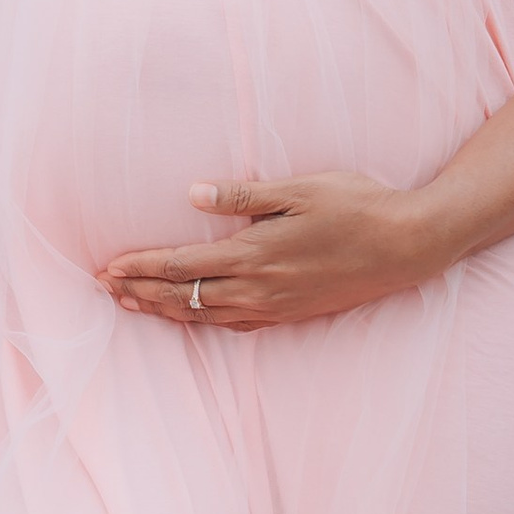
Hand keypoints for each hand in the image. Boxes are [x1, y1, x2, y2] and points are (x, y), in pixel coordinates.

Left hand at [100, 174, 444, 332]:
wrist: (408, 245)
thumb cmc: (357, 205)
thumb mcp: (300, 188)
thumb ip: (244, 195)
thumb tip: (192, 194)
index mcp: (255, 253)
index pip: (183, 265)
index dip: (142, 267)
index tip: (109, 267)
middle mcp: (260, 287)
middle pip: (185, 296)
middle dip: (142, 291)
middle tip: (105, 288)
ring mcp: (277, 306)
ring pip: (206, 315)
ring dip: (165, 310)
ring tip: (132, 304)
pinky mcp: (293, 314)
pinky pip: (236, 325)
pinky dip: (203, 323)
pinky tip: (192, 319)